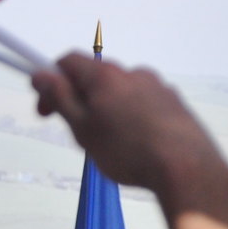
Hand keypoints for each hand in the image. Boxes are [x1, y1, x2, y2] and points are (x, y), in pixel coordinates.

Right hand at [33, 53, 227, 228]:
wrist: (186, 167)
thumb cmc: (126, 150)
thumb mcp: (82, 128)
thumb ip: (60, 98)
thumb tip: (41, 73)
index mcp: (107, 75)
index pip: (69, 61)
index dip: (51, 82)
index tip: (46, 111)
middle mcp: (134, 73)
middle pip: (97, 77)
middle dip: (81, 100)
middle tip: (80, 135)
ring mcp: (160, 87)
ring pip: (123, 92)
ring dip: (109, 110)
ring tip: (113, 146)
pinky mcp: (177, 104)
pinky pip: (145, 104)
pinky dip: (133, 117)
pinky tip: (139, 146)